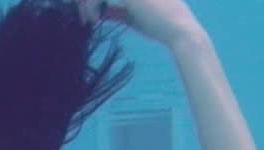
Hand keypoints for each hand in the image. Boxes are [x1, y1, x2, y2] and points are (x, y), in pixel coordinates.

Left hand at [74, 0, 204, 46]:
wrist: (179, 31)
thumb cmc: (159, 26)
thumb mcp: (133, 17)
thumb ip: (117, 11)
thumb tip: (102, 12)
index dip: (94, 2)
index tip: (91, 18)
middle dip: (87, 1)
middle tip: (84, 19)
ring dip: (87, 4)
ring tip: (87, 21)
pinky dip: (91, 6)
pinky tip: (93, 20)